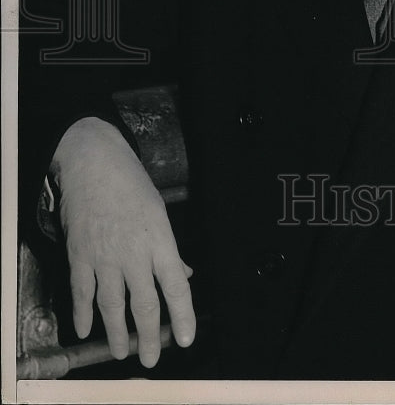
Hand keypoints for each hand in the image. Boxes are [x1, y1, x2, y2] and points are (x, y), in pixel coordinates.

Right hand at [51, 117, 195, 366]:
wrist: (94, 163)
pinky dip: (83, 314)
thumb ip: (170, 249)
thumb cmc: (131, 184)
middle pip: (144, 303)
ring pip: (112, 305)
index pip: (177, 286)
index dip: (184, 315)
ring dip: (117, 332)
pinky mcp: (79, 255)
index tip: (186, 339)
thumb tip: (185, 274)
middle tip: (151, 358)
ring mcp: (104, 256)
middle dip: (149, 335)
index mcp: (160, 240)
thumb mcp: (159, 212)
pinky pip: (82, 292)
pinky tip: (85, 330)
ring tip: (122, 351)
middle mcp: (134, 253)